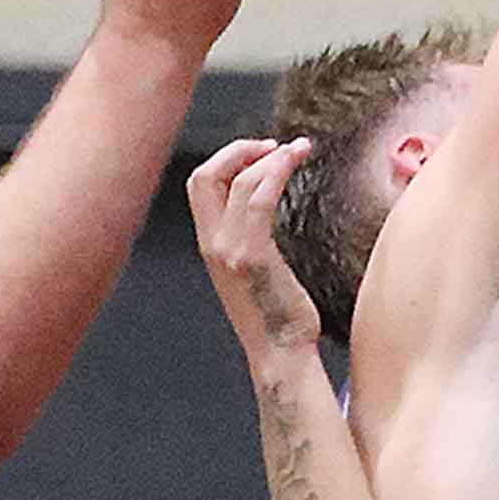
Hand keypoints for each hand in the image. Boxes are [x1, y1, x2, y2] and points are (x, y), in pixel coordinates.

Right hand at [185, 137, 318, 359]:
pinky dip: (277, 171)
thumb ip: (252, 241)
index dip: (226, 159)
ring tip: (297, 149)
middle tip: (273, 145)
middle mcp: (212, 244)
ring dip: (269, 157)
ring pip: (236, 181)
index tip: (261, 152)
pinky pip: (259, 198)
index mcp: (210, 245)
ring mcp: (228, 249)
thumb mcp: (256, 272)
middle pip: (204, 176)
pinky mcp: (252, 255)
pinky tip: (296, 162)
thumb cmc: (278, 317)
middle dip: (237, 150)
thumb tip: (269, 212)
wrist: (281, 354)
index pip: (200, 186)